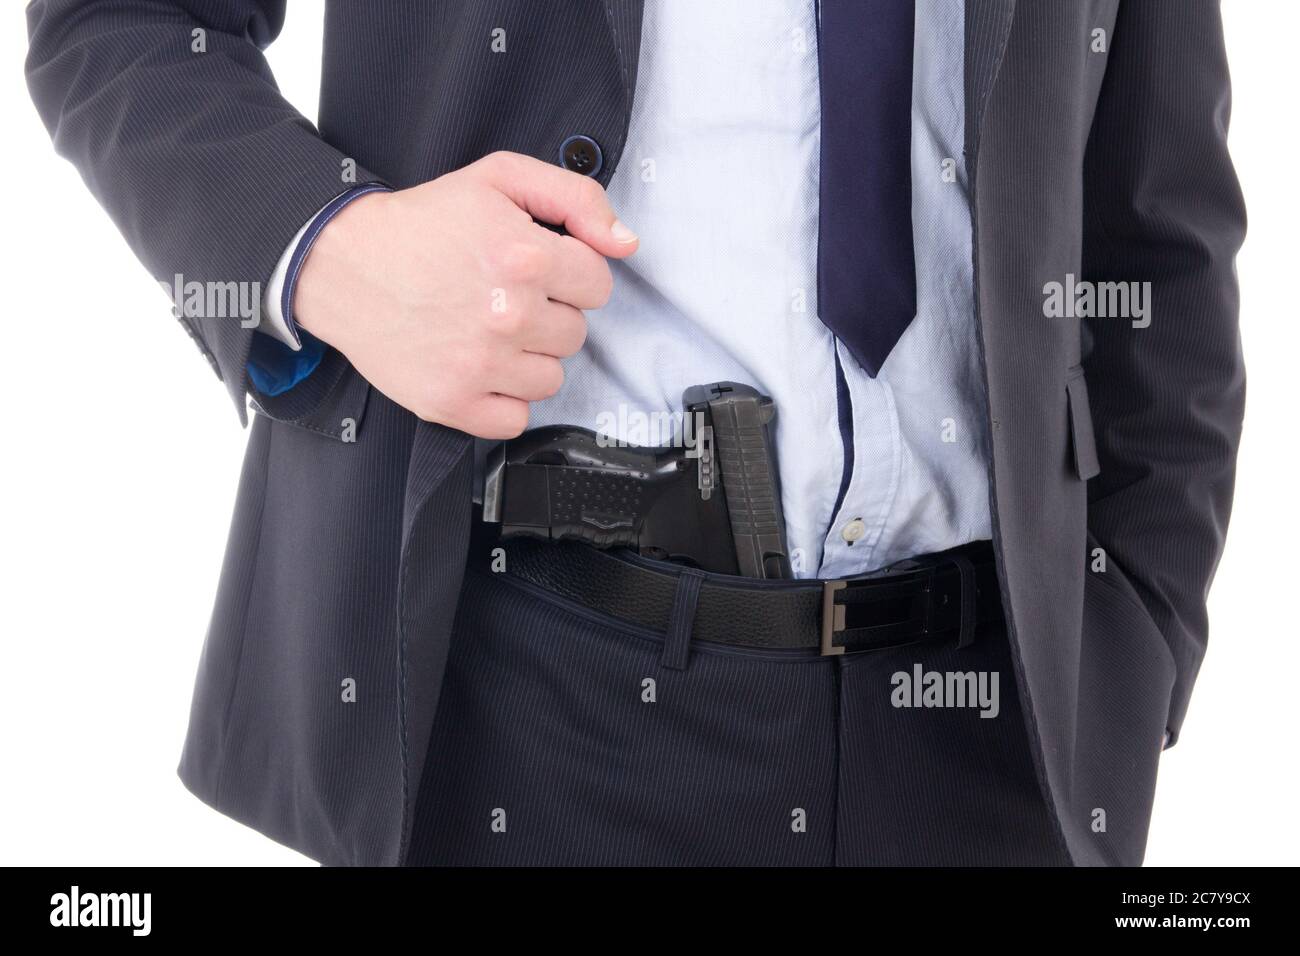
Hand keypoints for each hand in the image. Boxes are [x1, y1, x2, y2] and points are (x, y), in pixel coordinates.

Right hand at [293, 151, 637, 437]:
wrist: (343, 264)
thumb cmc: (421, 223)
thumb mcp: (499, 179)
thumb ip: (575, 198)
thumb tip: (626, 243)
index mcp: (524, 256)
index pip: (598, 285)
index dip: (571, 275)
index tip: (538, 270)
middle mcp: (507, 314)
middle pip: (575, 334)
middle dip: (548, 314)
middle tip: (503, 297)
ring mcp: (480, 364)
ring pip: (551, 378)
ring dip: (529, 358)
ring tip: (489, 331)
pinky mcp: (454, 402)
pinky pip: (516, 418)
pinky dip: (503, 400)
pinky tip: (479, 367)